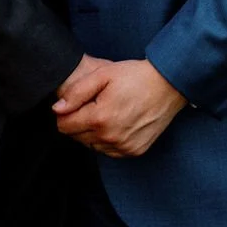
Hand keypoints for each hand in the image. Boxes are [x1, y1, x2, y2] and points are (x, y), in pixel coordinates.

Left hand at [53, 59, 186, 157]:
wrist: (168, 85)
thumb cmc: (135, 76)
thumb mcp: (103, 74)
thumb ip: (76, 92)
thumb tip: (58, 109)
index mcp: (100, 118)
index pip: (64, 126)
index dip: (65, 113)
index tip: (76, 103)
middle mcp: (110, 137)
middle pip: (76, 137)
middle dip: (78, 122)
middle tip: (93, 104)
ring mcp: (123, 147)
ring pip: (92, 145)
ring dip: (93, 132)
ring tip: (107, 112)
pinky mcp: (134, 151)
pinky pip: (109, 151)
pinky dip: (107, 139)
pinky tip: (116, 122)